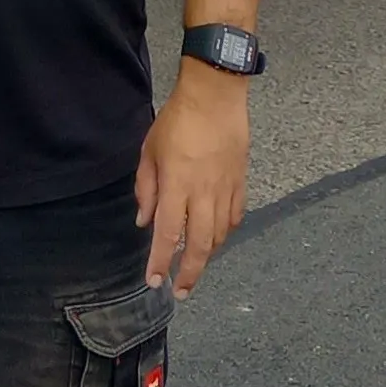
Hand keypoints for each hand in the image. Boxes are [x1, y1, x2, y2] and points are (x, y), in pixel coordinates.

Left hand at [134, 62, 249, 294]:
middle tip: (182, 290)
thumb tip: (144, 221)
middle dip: (190, 272)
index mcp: (177, 185)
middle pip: (199, 244)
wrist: (216, 95)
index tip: (156, 281)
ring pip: (219, 234)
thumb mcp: (150, 151)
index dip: (161, 261)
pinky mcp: (240, 181)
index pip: (167, 234)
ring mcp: (225, 188)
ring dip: (207, 254)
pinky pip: (234, 216)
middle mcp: (203, 193)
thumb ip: (146, 188)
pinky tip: (216, 237)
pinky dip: (225, 232)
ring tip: (195, 264)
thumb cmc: (178, 119)